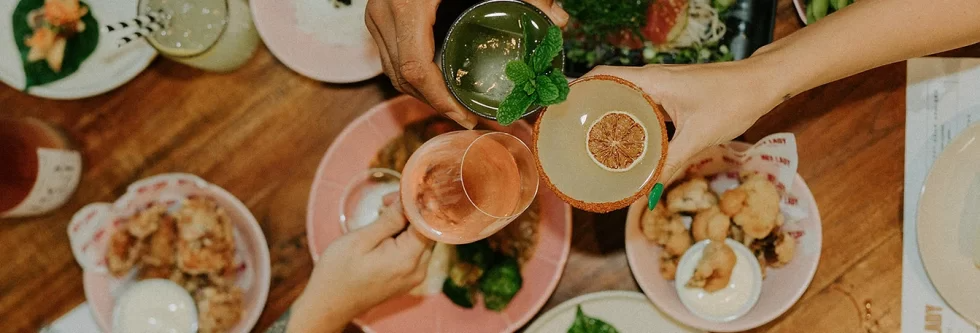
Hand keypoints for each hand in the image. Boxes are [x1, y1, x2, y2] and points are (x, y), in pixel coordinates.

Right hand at [287, 201, 433, 332]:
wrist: (328, 306)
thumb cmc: (338, 273)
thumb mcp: (360, 240)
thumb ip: (389, 220)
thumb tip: (408, 200)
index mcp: (408, 259)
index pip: (429, 223)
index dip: (415, 204)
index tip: (396, 195)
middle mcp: (418, 270)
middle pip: (427, 231)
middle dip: (410, 212)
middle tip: (385, 204)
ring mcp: (414, 277)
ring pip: (422, 240)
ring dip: (406, 225)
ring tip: (381, 218)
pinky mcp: (407, 279)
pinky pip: (415, 252)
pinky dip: (404, 238)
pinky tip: (384, 234)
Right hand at [365, 0, 568, 128]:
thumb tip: (559, 20)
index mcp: (408, 6)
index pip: (416, 68)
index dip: (441, 101)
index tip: (468, 119)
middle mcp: (384, 15)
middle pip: (404, 78)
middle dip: (438, 104)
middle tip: (473, 119)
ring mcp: (376, 17)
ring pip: (395, 72)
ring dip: (425, 94)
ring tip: (460, 107)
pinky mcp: (378, 18)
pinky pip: (392, 57)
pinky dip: (415, 75)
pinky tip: (442, 83)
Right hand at [583, 60, 785, 184]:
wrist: (763, 84)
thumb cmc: (733, 101)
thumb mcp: (698, 137)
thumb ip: (670, 166)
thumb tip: (646, 194)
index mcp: (651, 81)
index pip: (601, 76)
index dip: (576, 89)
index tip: (560, 109)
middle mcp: (653, 78)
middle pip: (608, 86)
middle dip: (587, 106)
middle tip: (570, 130)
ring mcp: (663, 84)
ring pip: (626, 96)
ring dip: (609, 112)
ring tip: (591, 138)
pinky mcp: (674, 93)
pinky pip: (643, 104)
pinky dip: (631, 118)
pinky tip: (629, 141)